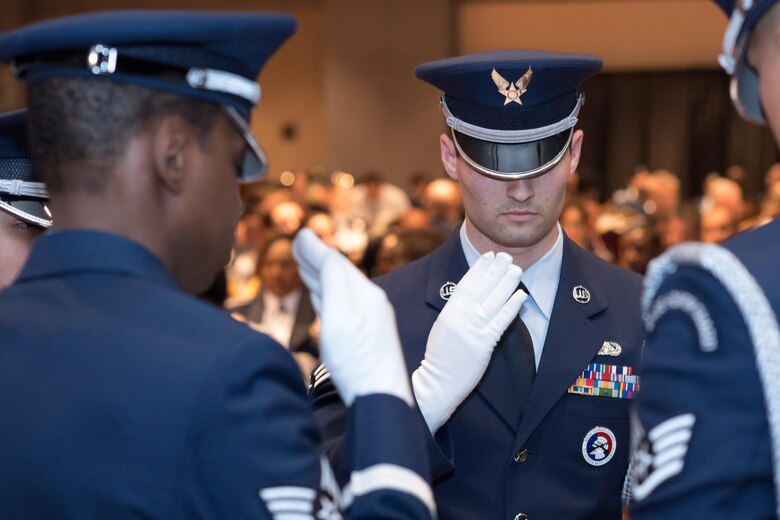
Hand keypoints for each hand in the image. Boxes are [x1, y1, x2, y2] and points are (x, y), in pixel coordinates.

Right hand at [292, 229, 412, 406]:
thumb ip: (332, 282)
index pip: (336, 263)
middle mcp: (372, 303)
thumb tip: (324, 251)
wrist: (381, 399)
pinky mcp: (368, 337)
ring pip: (341, 290)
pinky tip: (322, 296)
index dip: (316, 250)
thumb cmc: (357, 361)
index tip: (300, 236)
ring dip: (322, 275)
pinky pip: (344, 305)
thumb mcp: (338, 316)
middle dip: (318, 259)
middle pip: (340, 274)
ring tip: (306, 265)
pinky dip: (329, 294)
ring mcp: (372, 320)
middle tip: (298, 244)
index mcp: (365, 294)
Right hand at [412, 252, 525, 432]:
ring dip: (506, 283)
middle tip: (506, 256)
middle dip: (495, 270)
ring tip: (517, 270)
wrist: (437, 382)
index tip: (489, 256)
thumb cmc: (441, 357)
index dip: (479, 268)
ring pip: (493, 300)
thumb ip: (456, 310)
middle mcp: (460, 316)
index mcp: (449, 311)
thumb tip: (470, 295)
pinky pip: (501, 321)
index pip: (466, 284)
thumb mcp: (443, 326)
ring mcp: (472, 328)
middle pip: (481, 288)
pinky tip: (520, 296)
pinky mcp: (484, 343)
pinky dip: (512, 306)